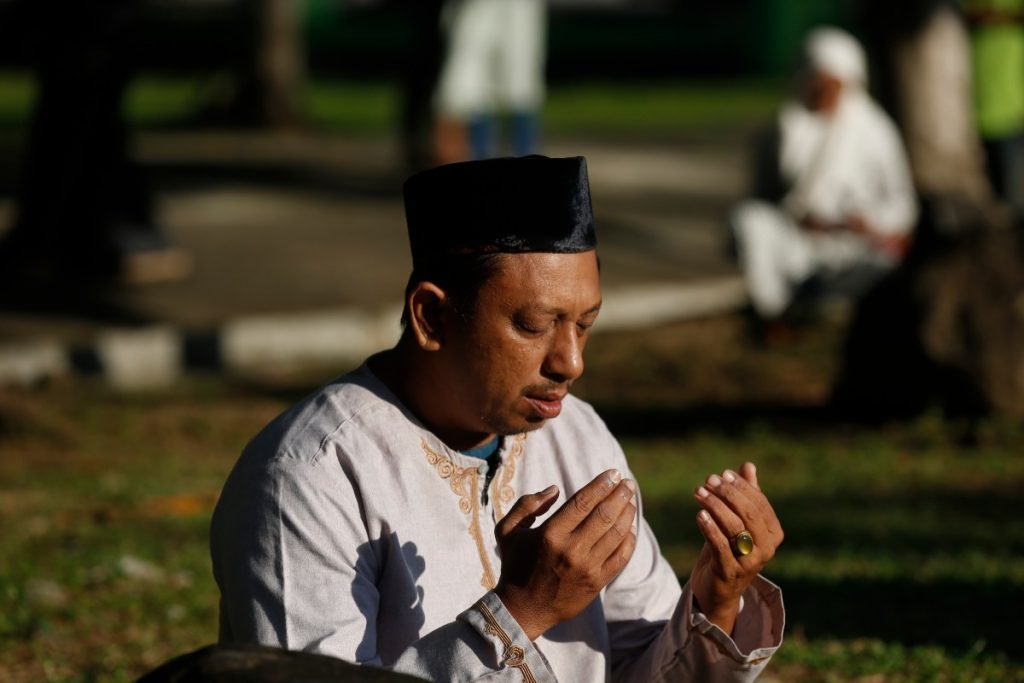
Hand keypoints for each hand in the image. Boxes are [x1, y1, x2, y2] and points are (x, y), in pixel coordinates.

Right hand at [494, 470, 637, 639]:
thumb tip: (555, 489)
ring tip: (630, 502)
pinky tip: (630, 528)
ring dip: (627, 514)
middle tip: (627, 483)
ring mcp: (587, 567)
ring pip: (616, 534)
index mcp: (550, 533)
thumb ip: (527, 504)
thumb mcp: (508, 530)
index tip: (613, 474)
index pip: (583, 502)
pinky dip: (629, 540)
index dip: (601, 485)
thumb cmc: (515, 565)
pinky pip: (621, 557)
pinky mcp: (597, 583)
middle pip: (604, 514)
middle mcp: (571, 549)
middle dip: (620, 495)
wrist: (523, 609)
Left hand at [690, 462, 782, 633]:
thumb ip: (746, 495)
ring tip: (698, 492)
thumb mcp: (737, 521)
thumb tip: (748, 465)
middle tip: (709, 481)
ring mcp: (749, 562)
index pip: (760, 503)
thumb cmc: (729, 550)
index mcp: (773, 533)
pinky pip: (720, 547)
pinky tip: (699, 514)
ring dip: (715, 506)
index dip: (741, 487)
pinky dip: (710, 528)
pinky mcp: (729, 572)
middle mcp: (766, 549)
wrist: (717, 590)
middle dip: (728, 494)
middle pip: (749, 514)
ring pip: (734, 528)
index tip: (722, 474)